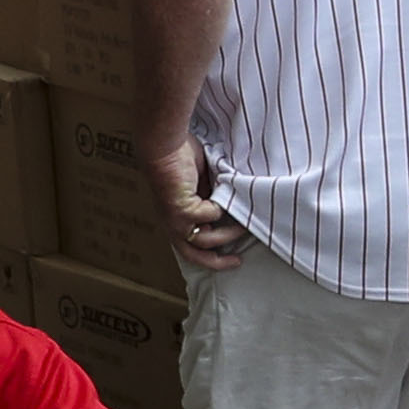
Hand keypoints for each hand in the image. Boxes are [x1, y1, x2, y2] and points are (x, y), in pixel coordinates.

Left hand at [147, 138, 247, 270]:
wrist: (165, 145)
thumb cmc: (179, 158)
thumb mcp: (200, 184)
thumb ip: (212, 198)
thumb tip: (229, 206)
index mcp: (176, 218)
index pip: (192, 245)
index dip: (211, 254)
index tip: (232, 254)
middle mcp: (172, 223)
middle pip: (194, 255)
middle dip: (217, 262)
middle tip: (237, 262)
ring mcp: (176, 219)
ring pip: (205, 240)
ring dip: (227, 234)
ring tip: (243, 224)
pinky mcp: (182, 210)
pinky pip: (211, 217)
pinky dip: (222, 208)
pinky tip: (228, 195)